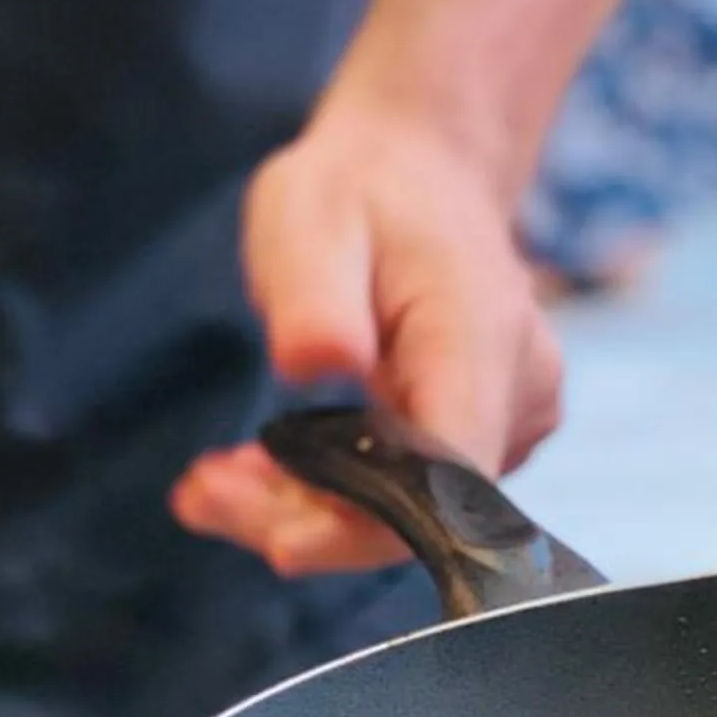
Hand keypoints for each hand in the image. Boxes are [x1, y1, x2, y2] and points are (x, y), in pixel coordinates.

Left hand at [173, 77, 562, 574]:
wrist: (415, 175)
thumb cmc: (358, 193)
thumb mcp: (310, 218)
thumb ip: (315, 296)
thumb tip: (318, 363)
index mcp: (482, 336)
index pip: (445, 473)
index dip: (363, 526)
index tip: (273, 541)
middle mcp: (517, 391)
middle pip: (421, 509)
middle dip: (306, 521)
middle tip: (198, 497)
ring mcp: (510, 421)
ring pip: (408, 513)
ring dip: (304, 510)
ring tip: (210, 484)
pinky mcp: (481, 439)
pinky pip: (406, 494)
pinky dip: (326, 493)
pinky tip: (258, 470)